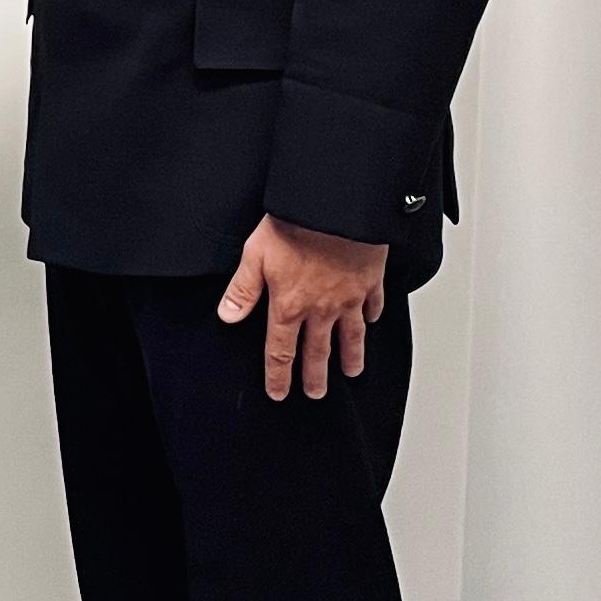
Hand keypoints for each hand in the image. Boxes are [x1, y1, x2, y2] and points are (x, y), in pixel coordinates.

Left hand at [218, 217, 387, 401]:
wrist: (335, 208)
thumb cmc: (294, 226)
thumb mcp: (255, 255)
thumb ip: (242, 290)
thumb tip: (228, 316)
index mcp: (290, 306)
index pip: (281, 351)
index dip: (279, 375)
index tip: (279, 392)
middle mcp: (321, 309)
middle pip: (317, 351)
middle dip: (315, 376)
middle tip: (316, 393)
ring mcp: (349, 297)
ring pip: (351, 336)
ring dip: (351, 356)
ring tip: (352, 371)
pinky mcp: (370, 281)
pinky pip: (373, 305)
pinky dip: (373, 316)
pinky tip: (372, 321)